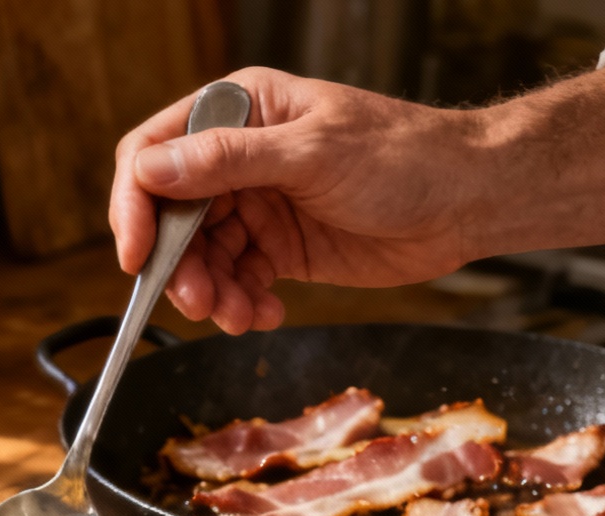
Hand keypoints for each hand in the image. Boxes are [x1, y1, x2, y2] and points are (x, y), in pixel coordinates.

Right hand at [109, 67, 484, 334]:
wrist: (469, 201)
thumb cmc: (404, 156)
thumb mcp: (311, 153)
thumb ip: (227, 160)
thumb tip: (151, 170)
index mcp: (239, 111)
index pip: (154, 154)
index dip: (136, 206)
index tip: (136, 256)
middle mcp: (237, 157)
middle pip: (171, 218)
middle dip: (179, 265)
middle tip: (199, 302)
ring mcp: (256, 204)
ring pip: (200, 258)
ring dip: (211, 293)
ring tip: (239, 316)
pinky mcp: (276, 247)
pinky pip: (236, 280)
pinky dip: (242, 304)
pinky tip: (266, 313)